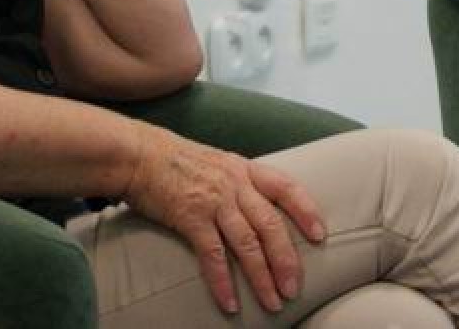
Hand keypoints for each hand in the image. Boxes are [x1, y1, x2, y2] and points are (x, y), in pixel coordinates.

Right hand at [122, 124, 325, 315]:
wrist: (139, 154)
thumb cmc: (179, 161)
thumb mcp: (220, 163)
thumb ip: (241, 183)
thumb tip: (260, 209)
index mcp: (245, 169)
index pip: (286, 187)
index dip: (306, 211)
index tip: (320, 235)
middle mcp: (235, 183)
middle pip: (270, 225)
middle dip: (286, 259)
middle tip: (294, 288)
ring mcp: (214, 200)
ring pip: (247, 243)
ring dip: (262, 276)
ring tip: (272, 301)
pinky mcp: (190, 217)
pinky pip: (212, 254)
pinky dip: (223, 281)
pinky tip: (230, 302)